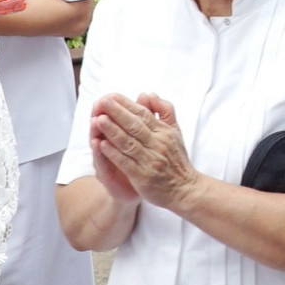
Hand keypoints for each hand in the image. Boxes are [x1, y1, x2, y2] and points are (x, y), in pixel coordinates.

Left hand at [92, 94, 203, 214]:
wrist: (185, 189)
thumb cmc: (177, 160)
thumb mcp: (175, 132)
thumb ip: (164, 111)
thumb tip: (148, 94)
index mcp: (164, 132)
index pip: (143, 114)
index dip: (126, 105)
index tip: (111, 96)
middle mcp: (158, 144)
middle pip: (134, 126)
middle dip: (117, 113)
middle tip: (102, 102)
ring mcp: (150, 160)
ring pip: (129, 143)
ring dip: (113, 131)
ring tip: (99, 120)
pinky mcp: (143, 177)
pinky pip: (126, 162)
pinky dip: (114, 153)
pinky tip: (102, 145)